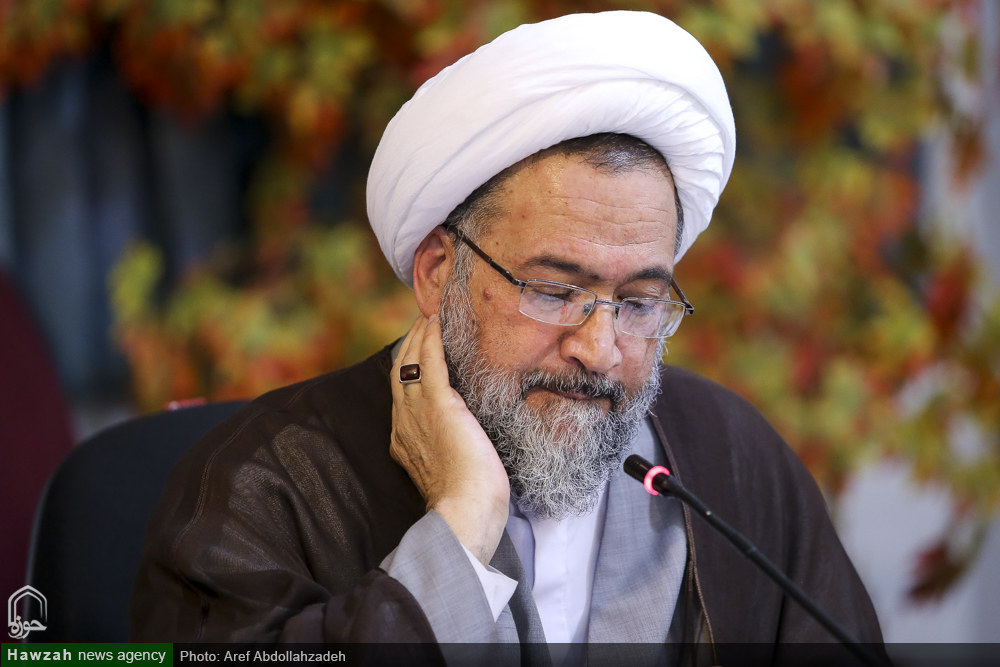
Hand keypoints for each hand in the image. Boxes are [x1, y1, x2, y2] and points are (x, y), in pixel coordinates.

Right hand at [390, 314, 509, 564]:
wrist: (465, 514)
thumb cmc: (468, 504)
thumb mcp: (452, 473)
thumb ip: (451, 454)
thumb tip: (466, 443)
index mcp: (405, 443)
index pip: (402, 397)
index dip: (407, 372)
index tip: (417, 354)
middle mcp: (404, 425)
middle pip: (400, 374)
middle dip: (409, 347)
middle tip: (420, 325)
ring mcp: (417, 413)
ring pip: (410, 363)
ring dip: (418, 337)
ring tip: (428, 318)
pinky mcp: (438, 404)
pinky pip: (429, 362)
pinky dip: (431, 340)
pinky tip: (436, 323)